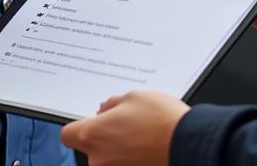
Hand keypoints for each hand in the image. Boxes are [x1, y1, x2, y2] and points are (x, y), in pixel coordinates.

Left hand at [61, 91, 188, 165]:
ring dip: (118, 151)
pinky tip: (146, 152)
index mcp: (94, 133)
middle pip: (91, 148)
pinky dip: (130, 161)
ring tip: (142, 139)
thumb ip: (112, 104)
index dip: (78, 128)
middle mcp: (99, 159)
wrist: (188, 145)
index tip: (90, 125)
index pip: (68, 135)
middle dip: (105, 138)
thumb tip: (105, 110)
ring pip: (108, 160)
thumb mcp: (134, 97)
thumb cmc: (163, 120)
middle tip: (127, 127)